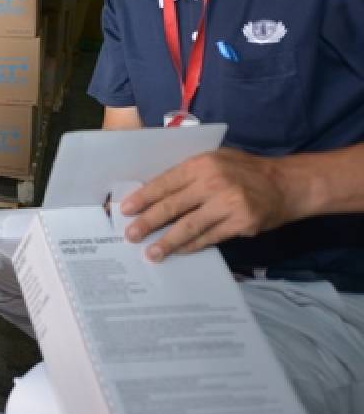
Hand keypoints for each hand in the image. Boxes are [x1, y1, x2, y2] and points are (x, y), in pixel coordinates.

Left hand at [120, 148, 292, 260]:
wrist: (288, 184)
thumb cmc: (245, 171)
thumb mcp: (216, 160)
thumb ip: (189, 174)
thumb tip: (154, 193)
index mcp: (202, 164)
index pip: (165, 182)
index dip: (143, 198)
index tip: (125, 210)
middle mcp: (213, 183)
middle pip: (171, 206)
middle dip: (147, 223)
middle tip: (130, 235)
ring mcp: (228, 204)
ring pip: (188, 226)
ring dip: (167, 242)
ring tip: (151, 253)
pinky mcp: (241, 223)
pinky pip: (209, 238)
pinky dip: (191, 246)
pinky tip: (178, 252)